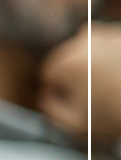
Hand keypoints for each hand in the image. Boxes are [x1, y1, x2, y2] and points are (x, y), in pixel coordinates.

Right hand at [38, 23, 120, 150]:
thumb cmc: (118, 114)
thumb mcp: (77, 125)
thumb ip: (52, 112)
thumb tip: (45, 98)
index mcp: (68, 63)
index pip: (49, 74)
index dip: (56, 91)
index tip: (69, 102)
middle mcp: (86, 42)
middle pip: (68, 57)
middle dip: (75, 74)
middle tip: (93, 95)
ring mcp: (110, 35)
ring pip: (90, 47)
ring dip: (93, 62)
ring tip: (109, 84)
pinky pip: (111, 44)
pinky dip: (113, 57)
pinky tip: (120, 74)